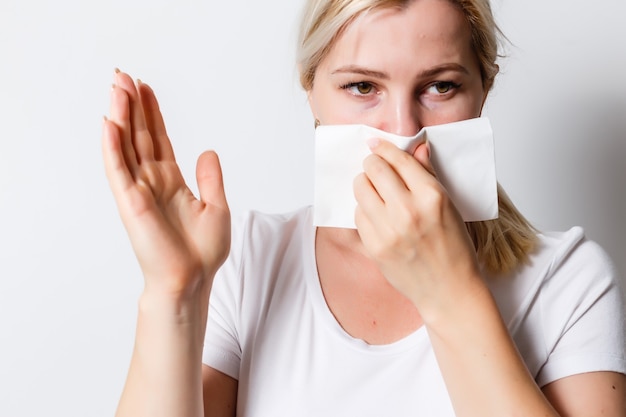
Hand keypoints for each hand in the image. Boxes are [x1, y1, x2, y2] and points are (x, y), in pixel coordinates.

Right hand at [102, 70, 229, 297]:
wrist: (191, 280)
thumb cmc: (202, 253)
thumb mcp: (217, 208)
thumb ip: (210, 178)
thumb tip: (208, 150)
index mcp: (171, 181)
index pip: (158, 139)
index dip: (151, 113)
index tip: (146, 88)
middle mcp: (152, 181)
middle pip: (138, 135)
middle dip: (131, 105)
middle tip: (123, 76)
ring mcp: (139, 190)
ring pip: (125, 146)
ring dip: (119, 116)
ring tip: (116, 87)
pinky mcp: (130, 202)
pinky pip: (118, 169)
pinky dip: (112, 146)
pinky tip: (109, 123)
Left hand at [353, 139, 480, 315]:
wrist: (448, 290)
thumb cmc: (453, 247)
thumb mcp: (449, 205)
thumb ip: (428, 174)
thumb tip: (416, 148)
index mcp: (432, 196)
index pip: (398, 159)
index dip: (384, 148)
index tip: (376, 145)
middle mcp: (408, 211)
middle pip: (374, 169)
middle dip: (372, 163)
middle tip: (374, 166)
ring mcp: (389, 230)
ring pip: (360, 188)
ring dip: (365, 184)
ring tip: (375, 191)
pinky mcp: (375, 247)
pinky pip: (358, 214)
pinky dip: (365, 210)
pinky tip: (377, 215)